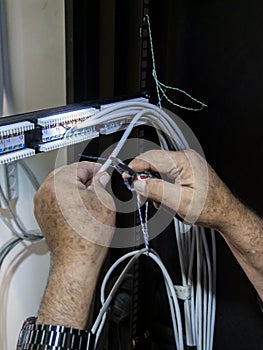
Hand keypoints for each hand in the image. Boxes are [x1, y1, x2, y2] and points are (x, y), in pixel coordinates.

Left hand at [34, 161, 115, 327]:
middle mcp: (46, 191)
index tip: (103, 172)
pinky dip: (67, 199)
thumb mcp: (104, 202)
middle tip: (98, 186)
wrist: (76, 260)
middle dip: (84, 178)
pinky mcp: (42, 213)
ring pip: (61, 185)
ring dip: (75, 188)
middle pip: (68, 173)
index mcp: (60, 183)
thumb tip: (100, 178)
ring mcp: (42, 203)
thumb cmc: (88, 237)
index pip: (81, 165)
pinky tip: (80, 209)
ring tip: (89, 200)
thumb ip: (102, 183)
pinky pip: (56, 198)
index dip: (96, 168)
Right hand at [129, 149, 236, 228]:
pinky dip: (162, 186)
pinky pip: (167, 174)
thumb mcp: (181, 202)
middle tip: (142, 197)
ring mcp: (187, 163)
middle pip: (154, 163)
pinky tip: (168, 199)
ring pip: (159, 170)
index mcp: (184, 161)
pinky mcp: (187, 170)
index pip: (151, 158)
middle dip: (145, 180)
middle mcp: (186, 158)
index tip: (126, 177)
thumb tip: (139, 183)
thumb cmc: (211, 207)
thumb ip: (157, 190)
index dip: (135, 167)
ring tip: (161, 202)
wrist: (226, 212)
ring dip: (155, 186)